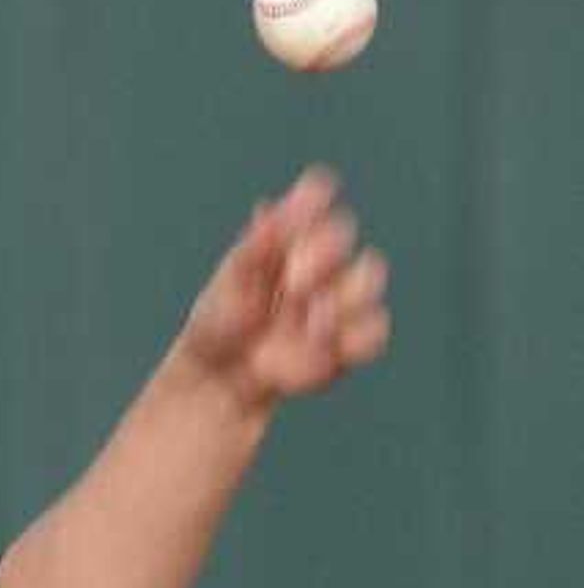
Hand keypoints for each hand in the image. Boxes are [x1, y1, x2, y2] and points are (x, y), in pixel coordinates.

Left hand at [181, 166, 390, 413]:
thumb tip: (266, 207)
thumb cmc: (216, 331)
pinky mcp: (348, 343)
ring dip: (342, 297)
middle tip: (292, 285)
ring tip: (311, 325)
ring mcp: (336, 302)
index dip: (312, 197)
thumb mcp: (223, 290)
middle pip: (342, 233)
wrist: (217, 390)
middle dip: (322, 252)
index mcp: (285, 237)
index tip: (301, 212)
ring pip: (367, 278)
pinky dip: (351, 340)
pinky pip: (371, 332)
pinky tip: (318, 353)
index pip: (314, 197)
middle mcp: (317, 263)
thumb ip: (250, 252)